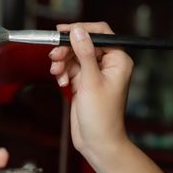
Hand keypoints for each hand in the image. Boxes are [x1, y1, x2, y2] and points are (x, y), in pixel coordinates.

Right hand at [49, 22, 133, 161]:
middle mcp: (108, 64)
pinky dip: (63, 72)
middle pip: (83, 43)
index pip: (100, 33)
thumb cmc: (102, 117)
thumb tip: (78, 31)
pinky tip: (62, 82)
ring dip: (62, 61)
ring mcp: (96, 72)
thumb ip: (84, 53)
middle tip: (54, 56)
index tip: (62, 32)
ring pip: (74, 55)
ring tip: (57, 72)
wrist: (98, 142)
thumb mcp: (90, 82)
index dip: (80, 30)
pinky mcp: (85, 81)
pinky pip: (70, 67)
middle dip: (67, 49)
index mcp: (118, 60)